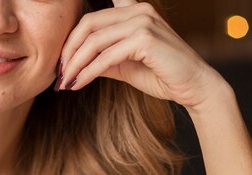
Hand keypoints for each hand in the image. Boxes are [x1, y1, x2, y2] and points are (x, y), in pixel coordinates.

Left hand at [58, 0, 226, 110]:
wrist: (192, 87)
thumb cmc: (160, 75)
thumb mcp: (124, 65)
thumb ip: (102, 58)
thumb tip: (74, 64)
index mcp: (133, 10)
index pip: (92, 18)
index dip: (72, 38)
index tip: (61, 62)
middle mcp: (138, 9)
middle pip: (88, 25)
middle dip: (68, 52)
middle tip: (59, 74)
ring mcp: (142, 21)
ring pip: (94, 41)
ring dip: (75, 64)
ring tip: (65, 83)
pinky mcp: (144, 38)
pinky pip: (106, 56)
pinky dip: (88, 72)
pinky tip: (78, 84)